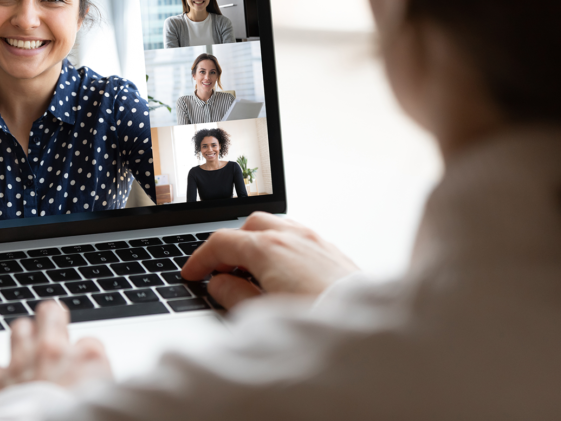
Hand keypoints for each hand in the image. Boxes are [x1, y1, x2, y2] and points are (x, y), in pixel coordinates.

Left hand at [0, 300, 112, 402]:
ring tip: (28, 346)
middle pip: (51, 313)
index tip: (86, 369)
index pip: (90, 343)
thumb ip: (100, 385)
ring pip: (19, 329)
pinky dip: (0, 375)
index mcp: (88, 358)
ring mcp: (22, 365)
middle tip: (53, 324)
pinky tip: (6, 383)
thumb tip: (99, 386)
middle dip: (52, 317)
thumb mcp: (106, 399)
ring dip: (23, 337)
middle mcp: (53, 354)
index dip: (87, 357)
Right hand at [181, 212, 358, 309]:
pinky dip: (281, 248)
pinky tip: (282, 272)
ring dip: (257, 243)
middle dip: (231, 245)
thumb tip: (219, 284)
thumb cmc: (317, 322)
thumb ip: (233, 295)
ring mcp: (316, 242)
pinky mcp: (333, 253)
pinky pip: (299, 238)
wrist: (368, 334)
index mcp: (268, 248)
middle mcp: (292, 237)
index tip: (192, 274)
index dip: (200, 259)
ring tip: (251, 271)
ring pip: (277, 227)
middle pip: (250, 226)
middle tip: (221, 271)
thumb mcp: (260, 314)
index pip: (222, 243)